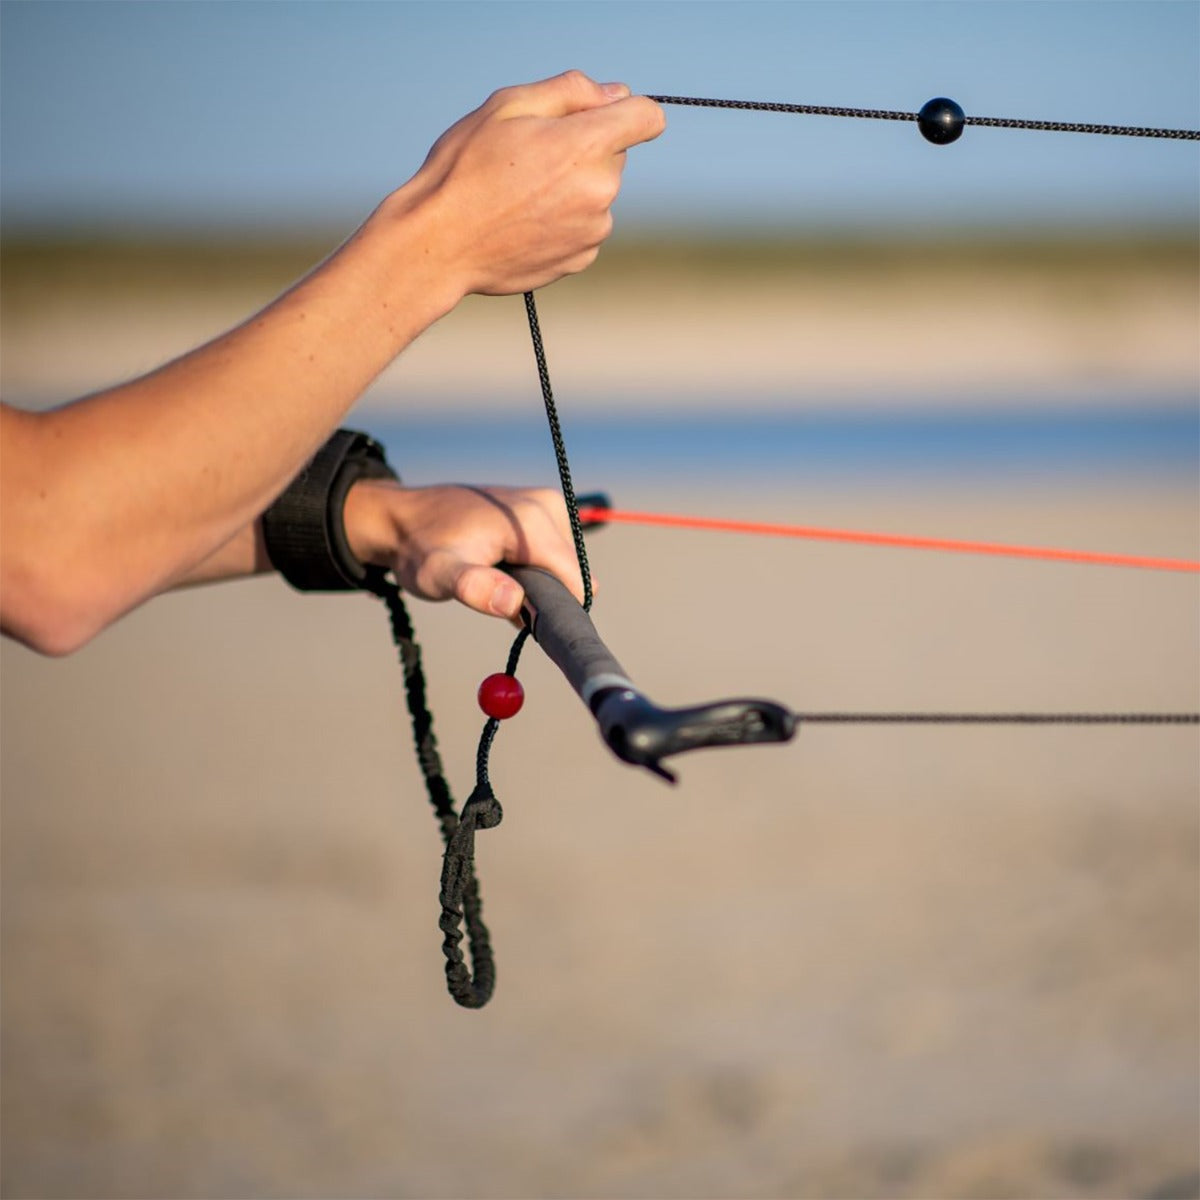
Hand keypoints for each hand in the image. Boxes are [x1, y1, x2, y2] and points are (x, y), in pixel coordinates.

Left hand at [343, 480, 586, 618]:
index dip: (558, 610)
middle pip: (571, 574)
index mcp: (533, 520)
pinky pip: (551, 553)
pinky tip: (500, 569)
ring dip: (536, 584)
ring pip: (562, 566)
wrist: (402, 518)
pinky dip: (532, 569)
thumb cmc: (420, 548)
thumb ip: (475, 588)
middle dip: (544, 596)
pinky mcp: (538, 510)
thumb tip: (515, 602)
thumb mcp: (439, 574)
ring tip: (495, 579)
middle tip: (498, 597)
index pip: (576, 580)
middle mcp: (547, 505)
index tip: (525, 623)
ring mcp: (544, 505)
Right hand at [384, 70, 665, 296]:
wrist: (440, 244)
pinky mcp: (581, 258)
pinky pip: (584, 226)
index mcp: (587, 146)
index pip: (647, 118)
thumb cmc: (464, 172)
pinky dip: (563, 220)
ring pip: (597, 192)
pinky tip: (524, 221)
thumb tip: (614, 94)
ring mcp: (593, 230)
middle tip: (530, 158)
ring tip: (521, 194)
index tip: (603, 116)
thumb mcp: (508, 106)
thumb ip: (570, 91)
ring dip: (572, 187)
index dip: (627, 110)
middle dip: (583, 149)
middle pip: (614, 155)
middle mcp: (600, 191)